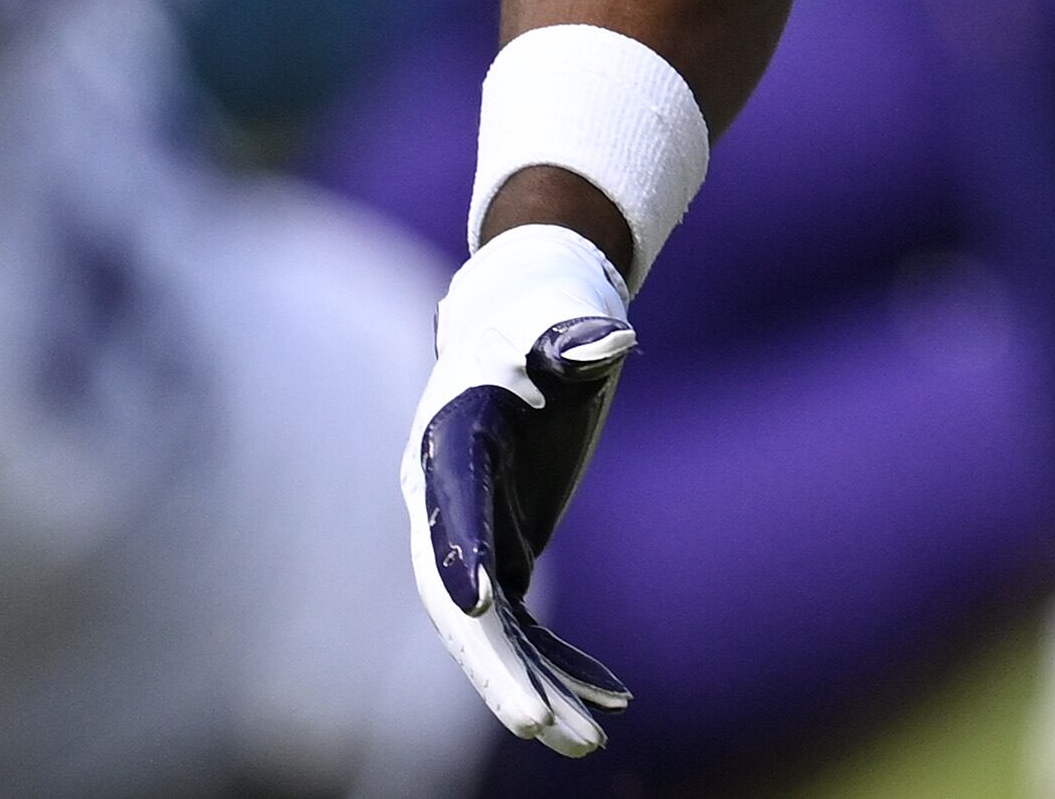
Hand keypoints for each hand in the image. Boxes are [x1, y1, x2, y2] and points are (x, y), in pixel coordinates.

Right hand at [406, 222, 640, 754]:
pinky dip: (562, 659)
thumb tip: (607, 342)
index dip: (461, 557)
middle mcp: (444, 502)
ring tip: (592, 738)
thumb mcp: (561, 324)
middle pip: (463, 602)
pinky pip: (525, 620)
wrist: (527, 319)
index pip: (450, 509)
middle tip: (544, 723)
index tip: (476, 607)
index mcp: (447, 442)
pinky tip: (611, 695)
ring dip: (539, 685)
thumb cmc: (545, 315)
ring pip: (495, 630)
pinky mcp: (503, 548)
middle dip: (500, 667)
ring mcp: (471, 534)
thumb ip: (575, 340)